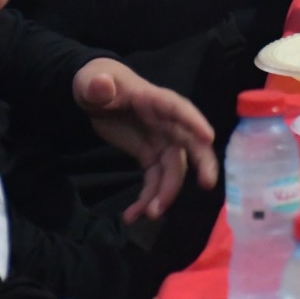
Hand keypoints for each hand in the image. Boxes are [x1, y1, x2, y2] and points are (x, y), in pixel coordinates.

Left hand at [73, 58, 218, 222]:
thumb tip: (100, 86)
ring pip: (173, 169)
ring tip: (150, 214)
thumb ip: (95, 86)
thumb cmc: (97, 84)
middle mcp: (165, 122)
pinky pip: (156, 180)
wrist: (96, 94)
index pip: (177, 108)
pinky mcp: (150, 156)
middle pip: (189, 142)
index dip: (194, 121)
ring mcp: (160, 141)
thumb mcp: (90, 83)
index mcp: (153, 100)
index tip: (209, 137)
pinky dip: (148, 199)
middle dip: (201, 163)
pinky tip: (132, 215)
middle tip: (207, 184)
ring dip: (166, 193)